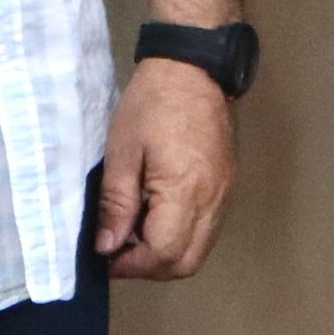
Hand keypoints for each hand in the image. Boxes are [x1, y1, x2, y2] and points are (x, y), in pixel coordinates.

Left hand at [97, 58, 236, 279]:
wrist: (194, 66)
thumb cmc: (151, 103)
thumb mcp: (122, 150)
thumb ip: (116, 203)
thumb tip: (107, 246)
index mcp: (185, 190)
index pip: (163, 254)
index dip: (132, 264)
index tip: (106, 254)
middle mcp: (212, 201)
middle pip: (186, 263)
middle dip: (150, 267)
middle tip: (119, 250)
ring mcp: (225, 194)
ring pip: (199, 250)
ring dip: (167, 254)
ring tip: (136, 233)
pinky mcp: (227, 185)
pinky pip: (208, 229)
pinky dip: (183, 237)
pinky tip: (158, 217)